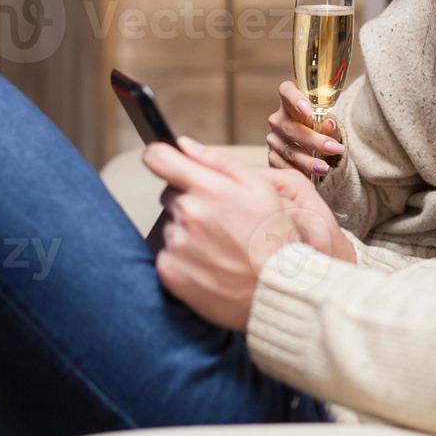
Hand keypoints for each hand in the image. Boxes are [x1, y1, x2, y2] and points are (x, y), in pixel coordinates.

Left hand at [142, 137, 341, 331]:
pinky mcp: (169, 271)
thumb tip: (184, 144)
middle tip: (220, 220)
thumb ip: (218, 161)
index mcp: (207, 189)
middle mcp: (187, 214)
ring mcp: (176, 244)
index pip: (158, 158)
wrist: (277, 291)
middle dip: (189, 200)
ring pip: (170, 225)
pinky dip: (183, 257)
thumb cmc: (274, 237)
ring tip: (220, 246)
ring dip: (187, 230)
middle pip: (169, 194)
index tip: (166, 163)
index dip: (161, 158)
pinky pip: (166, 253)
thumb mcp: (260, 188)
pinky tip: (210, 263)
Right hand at [267, 81, 344, 178]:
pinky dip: (298, 172)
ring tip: (325, 168)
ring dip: (308, 161)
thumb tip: (329, 123)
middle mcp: (278, 118)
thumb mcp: (330, 128)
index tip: (308, 110)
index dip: (295, 99)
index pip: (286, 91)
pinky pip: (282, 165)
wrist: (315, 150)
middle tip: (335, 149)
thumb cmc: (322, 131)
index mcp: (291, 101)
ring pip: (288, 150)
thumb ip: (331, 126)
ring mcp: (273, 138)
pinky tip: (311, 178)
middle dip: (314, 140)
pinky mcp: (272, 156)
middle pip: (290, 127)